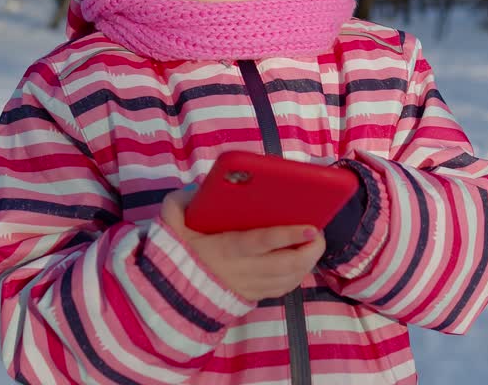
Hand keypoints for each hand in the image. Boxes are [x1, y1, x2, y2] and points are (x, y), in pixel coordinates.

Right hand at [160, 186, 324, 301]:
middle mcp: (243, 271)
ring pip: (289, 279)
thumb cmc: (177, 251)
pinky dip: (297, 275)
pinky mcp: (251, 297)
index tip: (311, 227)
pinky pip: (282, 289)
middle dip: (309, 250)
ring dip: (307, 263)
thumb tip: (197, 189)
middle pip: (286, 265)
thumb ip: (180, 202)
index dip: (289, 235)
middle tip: (319, 233)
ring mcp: (250, 287)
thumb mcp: (172, 223)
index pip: (263, 242)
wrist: (168, 291)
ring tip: (314, 244)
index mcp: (227, 248)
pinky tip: (302, 262)